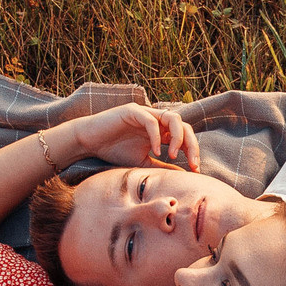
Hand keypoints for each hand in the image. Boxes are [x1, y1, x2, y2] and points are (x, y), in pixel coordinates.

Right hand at [59, 103, 201, 172]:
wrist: (89, 142)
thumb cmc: (114, 151)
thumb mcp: (143, 163)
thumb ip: (162, 166)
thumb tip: (183, 175)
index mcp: (161, 131)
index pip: (185, 136)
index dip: (193, 151)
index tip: (195, 169)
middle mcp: (156, 120)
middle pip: (184, 126)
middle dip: (191, 145)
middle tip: (192, 163)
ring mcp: (145, 113)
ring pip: (173, 118)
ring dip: (178, 137)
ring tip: (173, 155)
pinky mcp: (133, 111)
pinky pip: (151, 121)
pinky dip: (156, 136)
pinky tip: (155, 151)